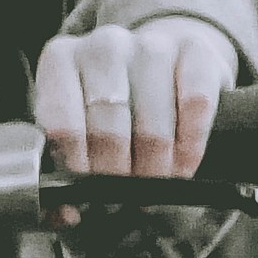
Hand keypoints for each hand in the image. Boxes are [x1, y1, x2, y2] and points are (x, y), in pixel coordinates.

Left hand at [29, 18, 236, 179]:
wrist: (160, 61)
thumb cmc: (111, 100)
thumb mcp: (75, 118)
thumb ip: (63, 160)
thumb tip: (66, 213)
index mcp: (61, 59)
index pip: (62, 120)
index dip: (75, 163)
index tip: (86, 190)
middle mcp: (104, 44)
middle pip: (109, 119)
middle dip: (117, 168)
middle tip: (123, 192)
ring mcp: (152, 44)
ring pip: (154, 119)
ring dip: (155, 165)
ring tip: (154, 186)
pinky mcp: (196, 52)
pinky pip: (196, 105)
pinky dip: (191, 146)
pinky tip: (183, 166)